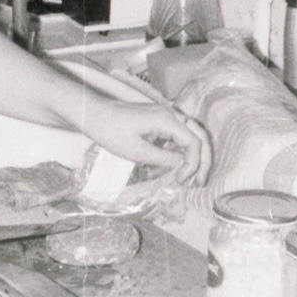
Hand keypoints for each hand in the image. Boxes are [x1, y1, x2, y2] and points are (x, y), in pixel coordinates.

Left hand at [84, 95, 211, 185]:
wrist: (93, 114)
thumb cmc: (111, 131)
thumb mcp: (136, 151)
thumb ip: (162, 158)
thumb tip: (182, 166)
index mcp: (166, 119)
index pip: (193, 142)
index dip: (193, 164)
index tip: (181, 180)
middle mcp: (170, 115)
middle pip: (199, 136)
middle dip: (203, 160)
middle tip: (200, 182)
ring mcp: (165, 116)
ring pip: (191, 135)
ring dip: (193, 156)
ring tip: (190, 177)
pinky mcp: (158, 121)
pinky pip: (177, 136)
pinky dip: (179, 152)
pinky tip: (173, 168)